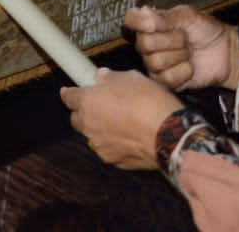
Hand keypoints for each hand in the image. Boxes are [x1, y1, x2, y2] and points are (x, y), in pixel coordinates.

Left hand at [60, 67, 182, 169]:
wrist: (169, 135)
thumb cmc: (149, 101)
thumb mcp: (132, 78)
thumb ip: (112, 78)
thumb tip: (101, 76)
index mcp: (88, 102)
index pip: (69, 97)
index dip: (70, 93)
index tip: (71, 91)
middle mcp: (89, 126)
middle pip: (78, 119)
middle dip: (85, 112)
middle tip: (102, 105)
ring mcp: (101, 146)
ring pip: (93, 136)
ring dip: (101, 129)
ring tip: (122, 122)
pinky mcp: (115, 162)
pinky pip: (110, 150)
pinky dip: (116, 143)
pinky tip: (131, 137)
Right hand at [123, 5, 238, 90]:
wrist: (226, 52)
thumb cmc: (206, 29)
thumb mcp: (188, 16)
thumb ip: (165, 16)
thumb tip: (143, 12)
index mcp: (150, 24)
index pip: (130, 20)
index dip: (138, 22)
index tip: (154, 24)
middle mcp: (147, 44)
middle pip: (143, 44)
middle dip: (171, 41)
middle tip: (185, 39)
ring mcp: (155, 64)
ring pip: (155, 62)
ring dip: (179, 56)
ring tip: (190, 53)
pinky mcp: (166, 82)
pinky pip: (166, 78)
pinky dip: (184, 72)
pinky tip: (191, 67)